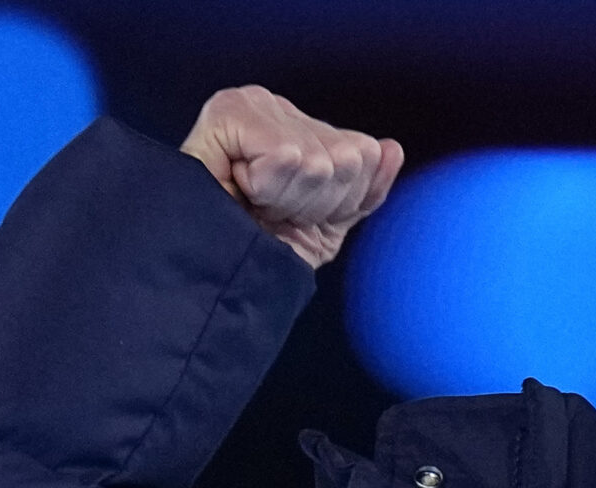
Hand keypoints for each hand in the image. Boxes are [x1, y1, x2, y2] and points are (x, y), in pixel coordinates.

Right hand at [178, 85, 403, 269]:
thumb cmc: (256, 249)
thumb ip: (363, 189)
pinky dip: (269, 188)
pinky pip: (286, 154)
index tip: (290, 216)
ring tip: (255, 205)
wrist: (207, 274)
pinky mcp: (229, 111)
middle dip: (313, 204)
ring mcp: (255, 104)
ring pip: (319, 161)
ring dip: (288, 200)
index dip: (334, 205)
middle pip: (346, 159)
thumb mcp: (324, 226)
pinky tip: (241, 191)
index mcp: (303, 129)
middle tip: (270, 214)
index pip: (363, 156)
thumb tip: (389, 147)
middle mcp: (280, 108)